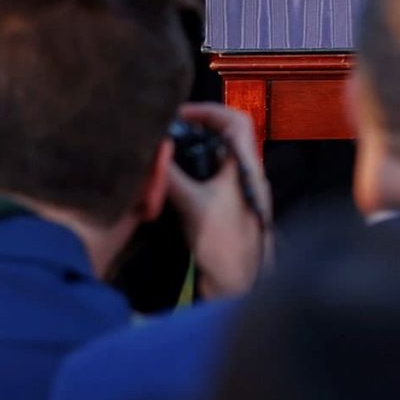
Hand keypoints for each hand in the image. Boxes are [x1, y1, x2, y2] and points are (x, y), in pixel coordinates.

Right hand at [160, 102, 270, 300]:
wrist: (238, 288)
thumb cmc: (224, 245)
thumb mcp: (194, 206)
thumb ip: (172, 177)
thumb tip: (151, 152)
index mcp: (248, 168)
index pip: (238, 121)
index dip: (210, 111)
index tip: (180, 113)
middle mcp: (246, 177)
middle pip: (224, 140)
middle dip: (194, 132)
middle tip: (163, 134)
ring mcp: (237, 196)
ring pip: (213, 163)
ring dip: (188, 156)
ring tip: (159, 157)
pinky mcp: (225, 213)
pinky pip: (207, 184)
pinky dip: (187, 178)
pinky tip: (165, 186)